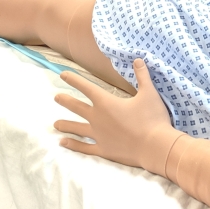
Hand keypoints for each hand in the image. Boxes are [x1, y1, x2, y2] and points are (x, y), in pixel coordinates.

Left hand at [54, 60, 182, 172]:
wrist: (154, 146)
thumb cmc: (152, 118)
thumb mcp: (149, 93)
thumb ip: (142, 75)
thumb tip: (138, 59)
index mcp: (106, 102)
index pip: (87, 87)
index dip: (75, 80)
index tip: (63, 74)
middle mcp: (97, 118)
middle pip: (77, 107)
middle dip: (66, 101)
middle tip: (56, 97)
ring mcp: (98, 135)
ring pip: (77, 128)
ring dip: (65, 125)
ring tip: (55, 124)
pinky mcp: (103, 149)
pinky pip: (84, 147)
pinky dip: (73, 145)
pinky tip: (63, 143)